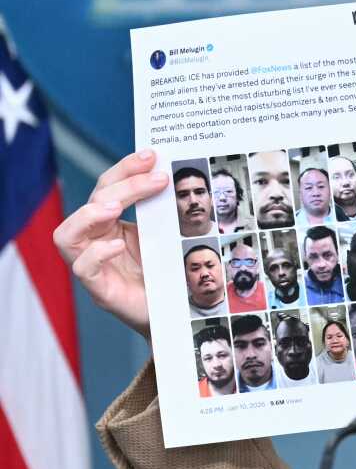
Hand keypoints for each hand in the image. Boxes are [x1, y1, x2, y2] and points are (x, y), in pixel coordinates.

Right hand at [53, 150, 168, 338]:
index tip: (151, 155)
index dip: (125, 169)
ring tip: (117, 207)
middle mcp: (96, 241)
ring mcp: (94, 266)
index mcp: (110, 224)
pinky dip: (97, 254)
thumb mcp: (166, 236)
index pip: (108, 187)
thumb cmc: (167, 273)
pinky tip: (117, 246)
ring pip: (66, 235)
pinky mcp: (101, 290)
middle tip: (154, 176)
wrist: (176, 312)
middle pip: (94, 203)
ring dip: (90, 216)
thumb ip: (162, 212)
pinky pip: (82, 269)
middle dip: (123, 184)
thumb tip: (172, 175)